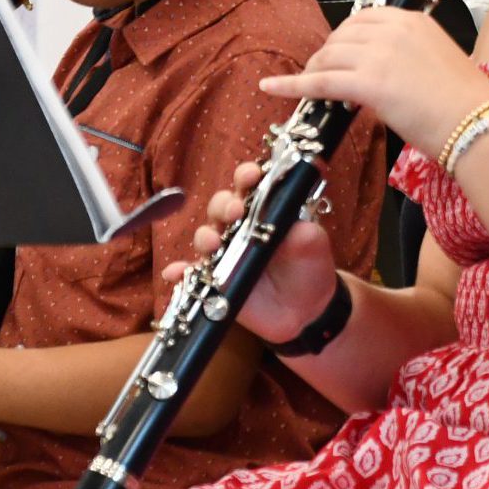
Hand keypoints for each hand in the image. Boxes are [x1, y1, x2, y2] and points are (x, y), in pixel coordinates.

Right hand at [161, 162, 338, 345]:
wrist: (306, 311)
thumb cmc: (310, 269)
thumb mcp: (314, 247)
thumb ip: (305, 234)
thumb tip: (293, 228)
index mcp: (263, 211)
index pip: (250, 186)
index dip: (247, 177)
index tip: (251, 176)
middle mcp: (239, 227)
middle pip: (220, 206)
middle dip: (224, 204)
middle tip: (235, 212)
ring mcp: (225, 253)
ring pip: (205, 237)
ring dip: (205, 236)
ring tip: (213, 244)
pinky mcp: (215, 280)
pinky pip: (191, 274)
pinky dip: (179, 272)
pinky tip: (174, 272)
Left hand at [259, 7, 488, 154]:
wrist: (479, 125)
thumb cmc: (467, 104)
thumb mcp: (437, 62)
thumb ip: (407, 57)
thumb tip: (384, 72)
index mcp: (412, 20)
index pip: (362, 19)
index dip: (343, 40)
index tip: (337, 55)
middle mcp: (392, 29)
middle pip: (340, 36)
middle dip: (326, 56)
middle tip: (321, 76)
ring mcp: (378, 54)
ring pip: (328, 58)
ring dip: (314, 72)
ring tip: (308, 89)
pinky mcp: (368, 83)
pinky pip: (319, 82)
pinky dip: (292, 85)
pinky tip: (272, 87)